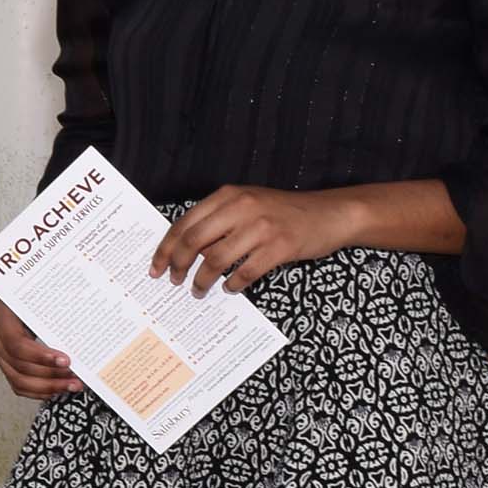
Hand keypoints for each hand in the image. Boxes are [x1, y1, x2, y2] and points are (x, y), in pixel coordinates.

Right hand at [0, 296, 80, 399]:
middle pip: (18, 365)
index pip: (16, 343)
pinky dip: (38, 390)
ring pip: (18, 379)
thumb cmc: (34, 287)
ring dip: (47, 386)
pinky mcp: (3, 360)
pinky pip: (17, 384)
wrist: (19, 288)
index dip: (41, 356)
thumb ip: (59, 302)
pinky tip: (56, 388)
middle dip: (49, 375)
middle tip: (74, 377)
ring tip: (70, 385)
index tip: (66, 360)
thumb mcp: (44, 288)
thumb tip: (87, 316)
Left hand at [151, 186, 364, 295]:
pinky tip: (231, 288)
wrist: (331, 213)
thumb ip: (218, 220)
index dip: (166, 248)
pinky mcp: (280, 247)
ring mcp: (262, 227)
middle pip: (194, 241)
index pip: (184, 223)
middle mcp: (242, 208)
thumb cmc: (284, 212)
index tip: (156, 267)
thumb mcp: (248, 204)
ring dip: (202, 281)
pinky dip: (233, 284)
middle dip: (178, 266)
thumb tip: (184, 250)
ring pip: (216, 260)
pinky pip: (245, 273)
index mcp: (229, 196)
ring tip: (199, 290)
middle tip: (174, 281)